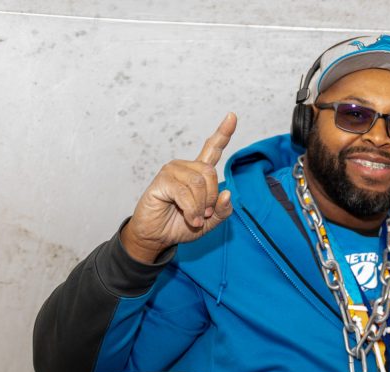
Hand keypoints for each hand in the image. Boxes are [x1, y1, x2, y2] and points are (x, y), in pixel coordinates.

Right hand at [120, 113, 236, 262]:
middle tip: (205, 214)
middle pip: (211, 173)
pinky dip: (191, 209)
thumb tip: (227, 194)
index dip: (223, 133)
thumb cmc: (181, 226)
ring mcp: (172, 171)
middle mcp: (185, 167)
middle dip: (211, 198)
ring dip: (201, 207)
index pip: (212, 149)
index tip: (232, 116)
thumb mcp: (210, 222)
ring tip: (195, 218)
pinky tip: (190, 218)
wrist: (157, 237)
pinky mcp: (162, 180)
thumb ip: (222, 210)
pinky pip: (185, 192)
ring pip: (199, 183)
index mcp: (199, 173)